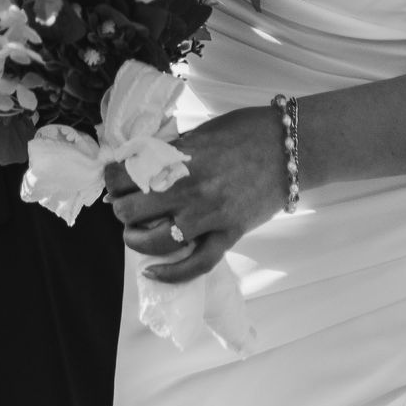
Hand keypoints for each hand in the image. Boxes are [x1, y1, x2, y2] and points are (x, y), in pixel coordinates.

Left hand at [106, 106, 286, 284]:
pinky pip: (196, 264)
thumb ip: (172, 151)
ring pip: (156, 241)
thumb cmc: (248, 130)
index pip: (126, 176)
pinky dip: (171, 274)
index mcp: (180, 159)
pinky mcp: (230, 234)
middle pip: (132, 210)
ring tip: (134, 233)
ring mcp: (211, 216)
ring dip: (136, 240)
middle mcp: (190, 190)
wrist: (293, 146)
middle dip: (122, 209)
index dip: (112, 179)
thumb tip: (140, 164)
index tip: (114, 180)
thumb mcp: (201, 132)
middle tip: (126, 204)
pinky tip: (152, 273)